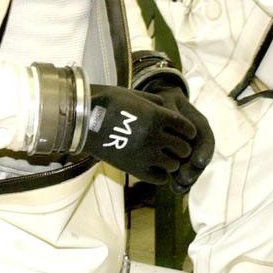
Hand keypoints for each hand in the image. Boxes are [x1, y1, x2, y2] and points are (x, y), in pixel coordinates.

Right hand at [85, 85, 204, 190]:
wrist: (84, 119)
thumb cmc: (107, 102)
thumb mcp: (133, 94)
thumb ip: (152, 100)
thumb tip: (163, 104)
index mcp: (157, 116)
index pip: (186, 128)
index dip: (189, 131)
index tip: (187, 133)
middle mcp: (155, 136)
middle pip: (183, 148)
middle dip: (183, 147)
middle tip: (178, 147)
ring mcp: (145, 154)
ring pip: (173, 165)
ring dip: (172, 162)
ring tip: (166, 158)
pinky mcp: (134, 169)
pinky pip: (159, 178)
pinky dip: (161, 174)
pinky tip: (155, 168)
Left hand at [139, 83, 214, 192]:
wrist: (159, 108)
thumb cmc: (164, 103)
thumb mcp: (168, 102)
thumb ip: (170, 111)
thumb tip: (169, 118)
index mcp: (198, 125)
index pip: (206, 139)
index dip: (205, 151)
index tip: (200, 161)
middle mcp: (197, 141)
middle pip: (200, 158)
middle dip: (194, 170)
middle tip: (187, 178)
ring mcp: (189, 152)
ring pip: (192, 168)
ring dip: (187, 179)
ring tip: (180, 187)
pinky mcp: (178, 161)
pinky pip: (182, 173)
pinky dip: (180, 182)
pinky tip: (175, 188)